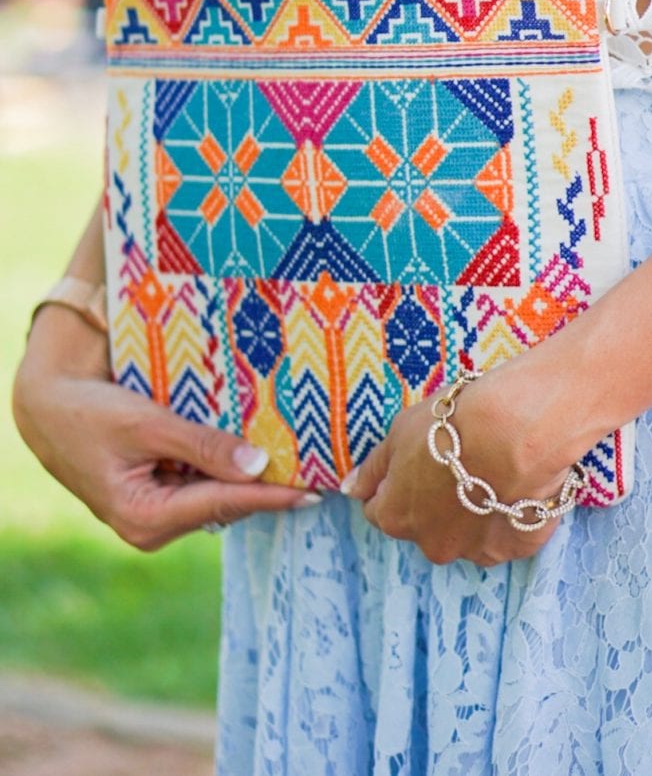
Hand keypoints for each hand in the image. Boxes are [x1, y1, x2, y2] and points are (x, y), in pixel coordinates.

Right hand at [12, 306, 318, 547]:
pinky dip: (226, 465)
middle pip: (226, 503)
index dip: (273, 495)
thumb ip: (202, 445)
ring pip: (218, 494)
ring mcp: (157, 516)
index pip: (225, 503)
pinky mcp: (159, 497)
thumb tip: (257, 465)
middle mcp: (154, 527)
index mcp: (146, 518)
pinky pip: (202, 483)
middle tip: (317, 463)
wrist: (49, 409)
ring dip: (249, 472)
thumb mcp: (147, 424)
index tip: (314, 490)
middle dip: (268, 483)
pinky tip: (254, 446)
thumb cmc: (91, 414)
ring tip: (297, 452)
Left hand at [340, 368, 579, 567]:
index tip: (417, 462)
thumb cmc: (452, 426)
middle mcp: (429, 543)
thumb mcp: (400, 433)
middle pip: (424, 525)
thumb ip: (372, 468)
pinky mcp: (510, 550)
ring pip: (464, 533)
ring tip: (491, 471)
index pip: (381, 510)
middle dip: (434, 501)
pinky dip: (505, 516)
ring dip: (471, 512)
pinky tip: (514, 486)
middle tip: (458, 462)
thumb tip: (348, 490)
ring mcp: (471, 551)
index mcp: (395, 517)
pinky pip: (502, 536)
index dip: (396, 484)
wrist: (514, 432)